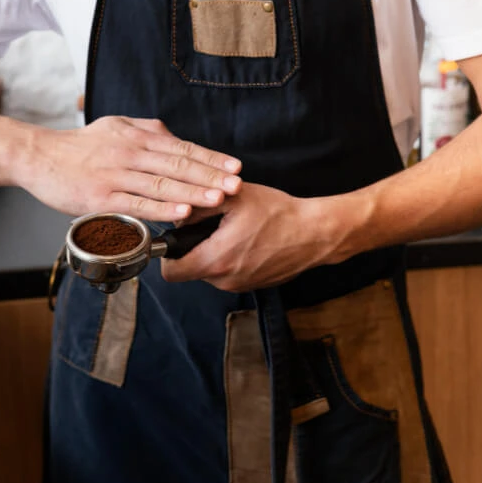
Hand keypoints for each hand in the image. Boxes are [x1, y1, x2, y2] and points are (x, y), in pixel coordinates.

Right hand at [19, 116, 241, 218]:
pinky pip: (137, 203)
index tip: (234, 167)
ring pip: (161, 183)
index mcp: (137, 136)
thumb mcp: (116, 126)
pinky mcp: (101, 197)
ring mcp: (116, 175)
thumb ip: (147, 131)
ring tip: (217, 199)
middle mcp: (130, 152)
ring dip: (192, 192)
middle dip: (210, 175)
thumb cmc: (80, 145)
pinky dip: (162, 207)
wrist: (39, 156)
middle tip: (236, 184)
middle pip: (177, 164)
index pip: (182, 147)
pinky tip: (181, 211)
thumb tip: (176, 138)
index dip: (210, 158)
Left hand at [161, 182, 348, 290]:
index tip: (176, 237)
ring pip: (209, 271)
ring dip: (212, 252)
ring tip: (230, 228)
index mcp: (216, 259)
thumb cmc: (277, 212)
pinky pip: (228, 273)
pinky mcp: (252, 285)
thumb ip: (200, 204)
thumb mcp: (235, 197)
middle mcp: (225, 280)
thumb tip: (178, 211)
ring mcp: (240, 285)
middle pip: (190, 269)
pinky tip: (245, 238)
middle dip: (193, 248)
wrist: (314, 233)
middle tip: (209, 224)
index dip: (167, 255)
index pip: (171, 273)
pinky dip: (230, 257)